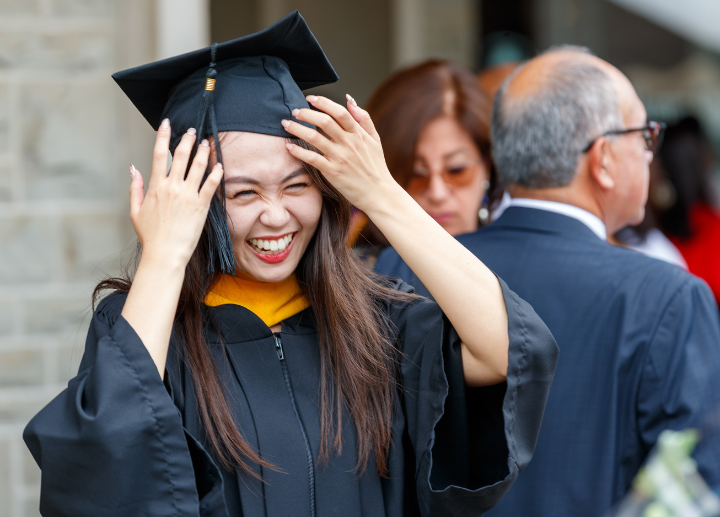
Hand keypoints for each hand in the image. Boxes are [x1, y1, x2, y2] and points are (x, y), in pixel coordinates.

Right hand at [129, 119, 222, 269]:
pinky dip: (216, 172)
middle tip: (193, 131)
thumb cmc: (150, 235)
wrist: (165, 253)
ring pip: (198, 166)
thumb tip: (133, 168)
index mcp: (156, 186)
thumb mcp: (135, 210)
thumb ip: (135, 187)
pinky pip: (211, 184)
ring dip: (203, 152)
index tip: (167, 123)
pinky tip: (219, 165)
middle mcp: (172, 187)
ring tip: (207, 143)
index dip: (163, 136)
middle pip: (181, 156)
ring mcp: (188, 196)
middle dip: (187, 140)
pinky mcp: (201, 206)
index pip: (159, 154)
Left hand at [281, 95, 402, 214]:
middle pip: (325, 122)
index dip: (324, 102)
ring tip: (286, 124)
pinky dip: (299, 152)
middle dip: (307, 113)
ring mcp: (340, 158)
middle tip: (295, 111)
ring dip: (297, 129)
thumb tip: (349, 100)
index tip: (310, 98)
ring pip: (315, 138)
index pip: (340, 112)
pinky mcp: (333, 173)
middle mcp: (349, 144)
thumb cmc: (375, 166)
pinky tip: (289, 147)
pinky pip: (312, 159)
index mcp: (358, 134)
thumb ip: (363, 118)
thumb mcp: (375, 139)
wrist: (379, 194)